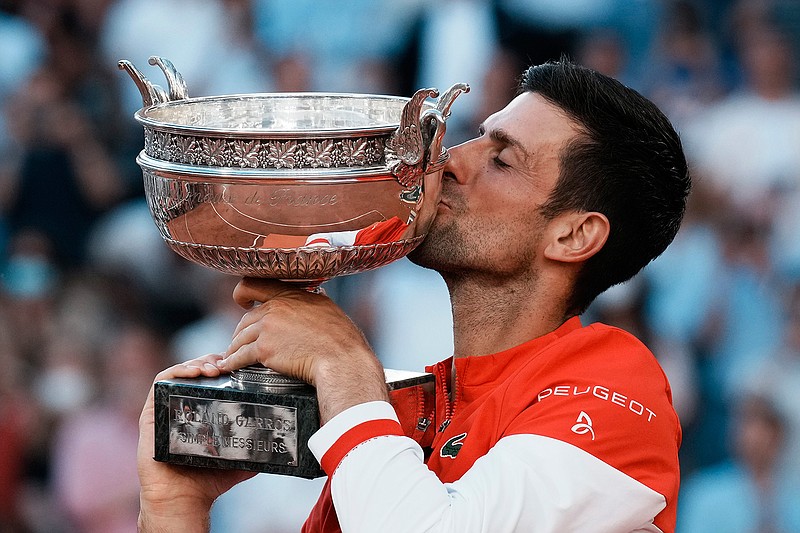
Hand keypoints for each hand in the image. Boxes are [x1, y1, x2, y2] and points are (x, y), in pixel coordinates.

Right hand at [137, 354, 254, 531]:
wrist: (184, 499)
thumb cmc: (208, 480)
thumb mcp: (240, 457)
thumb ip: (257, 446)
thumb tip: (282, 439)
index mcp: (202, 411)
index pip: (213, 378)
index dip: (226, 366)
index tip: (240, 364)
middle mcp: (183, 405)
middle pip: (197, 370)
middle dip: (214, 361)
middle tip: (229, 363)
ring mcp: (166, 407)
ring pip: (180, 372)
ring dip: (198, 363)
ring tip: (214, 367)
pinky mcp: (151, 413)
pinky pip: (160, 383)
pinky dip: (177, 371)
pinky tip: (194, 372)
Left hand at [219, 278, 388, 423]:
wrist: (341, 358)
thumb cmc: (341, 338)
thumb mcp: (327, 308)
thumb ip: (312, 301)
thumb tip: (313, 297)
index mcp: (290, 295)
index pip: (254, 284)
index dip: (243, 293)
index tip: (242, 302)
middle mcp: (275, 308)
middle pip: (245, 318)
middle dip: (241, 332)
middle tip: (241, 342)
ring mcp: (267, 328)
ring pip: (240, 338)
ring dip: (234, 348)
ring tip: (232, 357)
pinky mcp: (264, 349)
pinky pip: (240, 356)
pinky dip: (232, 362)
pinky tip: (228, 367)